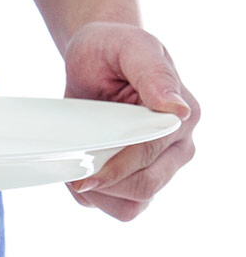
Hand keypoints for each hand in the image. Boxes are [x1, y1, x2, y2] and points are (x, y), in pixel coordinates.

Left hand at [63, 22, 199, 220]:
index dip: (115, 170)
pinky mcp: (139, 179)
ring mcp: (160, 166)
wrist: (94, 59)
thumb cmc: (112, 49)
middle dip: (104, 184)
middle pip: (143, 188)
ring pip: (133, 206)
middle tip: (73, 168)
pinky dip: (97, 201)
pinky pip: (120, 208)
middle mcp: (178, 147)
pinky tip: (82, 176)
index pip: (149, 157)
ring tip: (78, 171)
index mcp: (183, 119)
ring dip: (99, 197)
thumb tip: (179, 110)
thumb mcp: (131, 47)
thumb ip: (153, 73)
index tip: (83, 175)